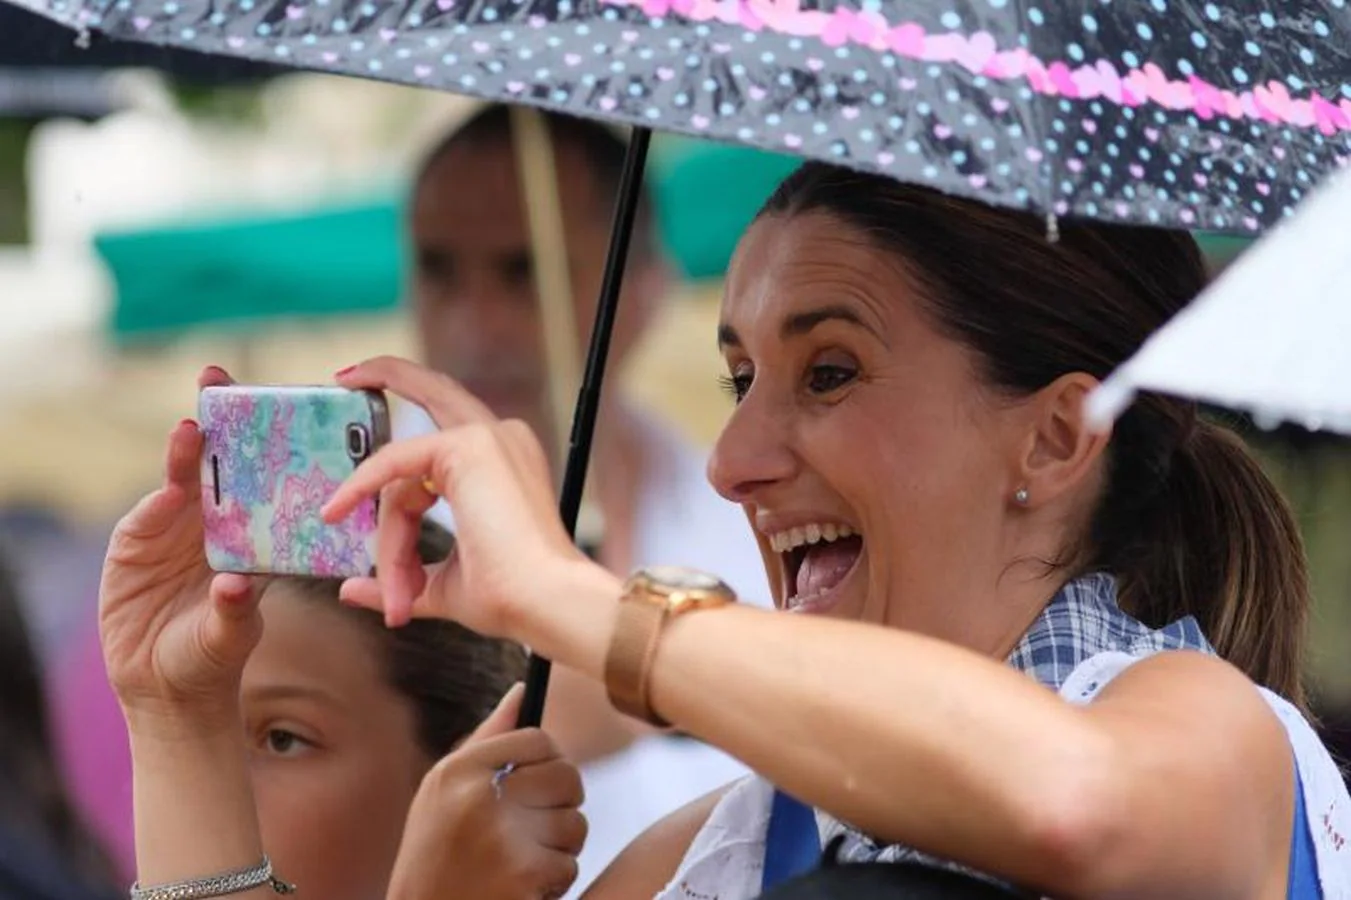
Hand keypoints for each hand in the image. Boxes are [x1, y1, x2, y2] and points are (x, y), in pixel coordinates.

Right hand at [100, 365, 262, 730]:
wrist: (165, 686)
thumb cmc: (214, 654)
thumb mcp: (231, 634)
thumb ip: (235, 610)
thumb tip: (234, 586)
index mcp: (248, 534)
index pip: (257, 478)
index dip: (261, 440)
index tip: (275, 402)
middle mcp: (212, 523)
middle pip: (216, 463)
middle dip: (215, 420)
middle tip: (218, 379)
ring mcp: (172, 530)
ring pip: (181, 481)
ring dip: (186, 454)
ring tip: (193, 431)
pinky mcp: (133, 544)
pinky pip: (146, 516)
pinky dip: (158, 503)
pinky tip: (169, 490)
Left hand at [323, 357, 611, 642]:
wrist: (543, 602)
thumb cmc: (508, 595)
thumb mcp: (441, 583)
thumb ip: (400, 577)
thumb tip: (350, 589)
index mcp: (502, 464)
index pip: (427, 464)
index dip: (388, 499)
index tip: (345, 515)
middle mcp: (501, 439)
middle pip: (435, 392)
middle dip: (389, 374)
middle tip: (345, 377)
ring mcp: (487, 437)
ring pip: (401, 466)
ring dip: (387, 531)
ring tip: (396, 587)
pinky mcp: (469, 446)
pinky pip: (395, 461)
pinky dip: (363, 487)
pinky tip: (339, 510)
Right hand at [387, 684, 587, 899]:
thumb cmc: (435, 856)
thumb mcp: (443, 793)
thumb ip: (488, 740)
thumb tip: (524, 690)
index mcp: (458, 771)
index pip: (538, 739)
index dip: (548, 762)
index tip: (540, 784)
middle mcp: (478, 797)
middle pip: (567, 776)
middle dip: (562, 804)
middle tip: (536, 828)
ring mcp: (502, 838)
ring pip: (575, 824)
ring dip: (558, 848)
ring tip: (520, 862)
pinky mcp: (523, 877)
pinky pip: (568, 865)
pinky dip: (552, 882)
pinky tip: (520, 889)